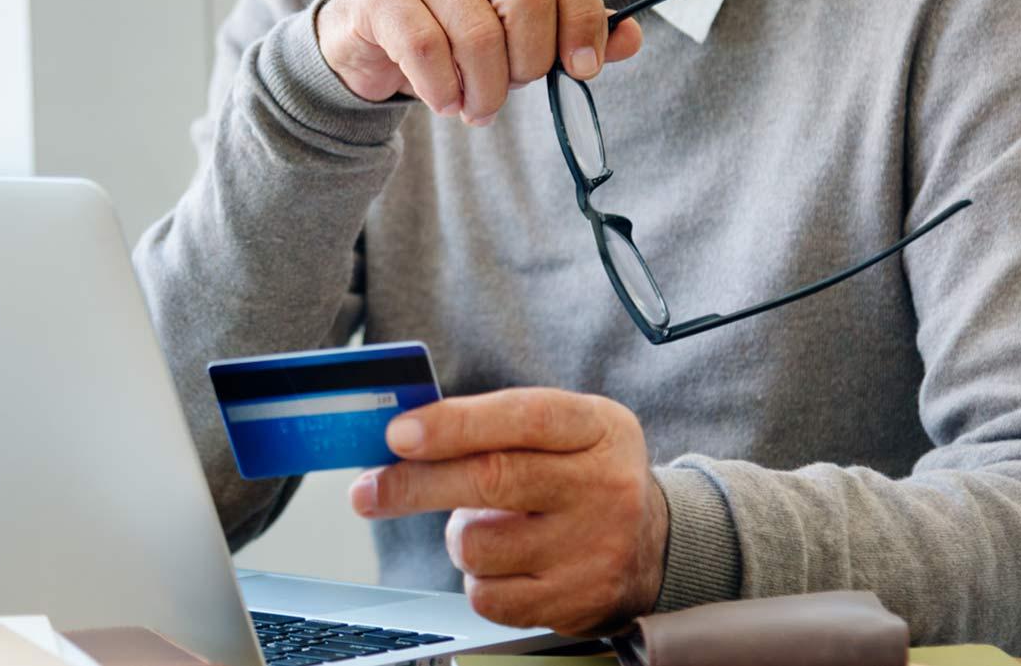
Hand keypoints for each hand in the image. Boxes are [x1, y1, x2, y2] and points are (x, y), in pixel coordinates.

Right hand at [316, 0, 643, 124]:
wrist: (364, 40)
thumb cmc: (450, 35)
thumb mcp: (514, 33)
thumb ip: (571, 33)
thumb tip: (631, 39)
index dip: (585, 15)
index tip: (582, 68)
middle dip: (530, 62)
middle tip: (513, 90)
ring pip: (478, 33)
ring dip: (485, 90)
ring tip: (477, 109)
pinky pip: (425, 48)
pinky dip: (443, 89)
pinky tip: (445, 101)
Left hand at [348, 388, 667, 636]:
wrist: (652, 546)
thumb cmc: (581, 476)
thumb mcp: (562, 430)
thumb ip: (494, 425)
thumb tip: (403, 439)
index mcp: (596, 428)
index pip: (522, 418)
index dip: (454, 425)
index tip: (399, 435)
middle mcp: (605, 486)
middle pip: (491, 481)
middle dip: (415, 485)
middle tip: (367, 491)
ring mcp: (594, 549)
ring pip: (477, 545)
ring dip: (460, 537)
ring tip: (492, 527)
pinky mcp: (576, 603)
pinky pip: (487, 595)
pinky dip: (479, 580)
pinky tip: (509, 564)